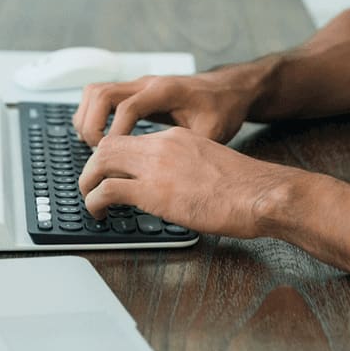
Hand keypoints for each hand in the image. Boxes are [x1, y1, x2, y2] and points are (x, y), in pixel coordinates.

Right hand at [72, 72, 249, 146]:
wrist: (227, 89)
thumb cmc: (221, 108)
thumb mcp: (214, 130)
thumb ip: (192, 148)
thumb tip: (175, 177)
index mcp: (166, 92)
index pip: (128, 108)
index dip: (116, 134)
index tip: (111, 158)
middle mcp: (147, 83)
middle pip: (102, 94)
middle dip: (92, 125)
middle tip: (96, 153)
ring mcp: (138, 85)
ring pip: (95, 92)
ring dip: (87, 118)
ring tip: (93, 147)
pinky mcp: (134, 91)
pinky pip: (100, 95)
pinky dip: (91, 114)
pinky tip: (98, 137)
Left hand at [76, 128, 297, 239]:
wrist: (261, 193)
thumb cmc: (247, 188)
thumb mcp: (212, 166)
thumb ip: (189, 169)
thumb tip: (178, 189)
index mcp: (177, 138)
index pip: (132, 140)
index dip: (115, 158)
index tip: (111, 174)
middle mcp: (162, 145)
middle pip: (109, 144)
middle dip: (92, 166)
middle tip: (91, 186)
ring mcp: (156, 166)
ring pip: (100, 161)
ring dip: (87, 181)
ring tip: (89, 201)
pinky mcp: (153, 191)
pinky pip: (107, 190)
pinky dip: (94, 201)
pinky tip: (98, 213)